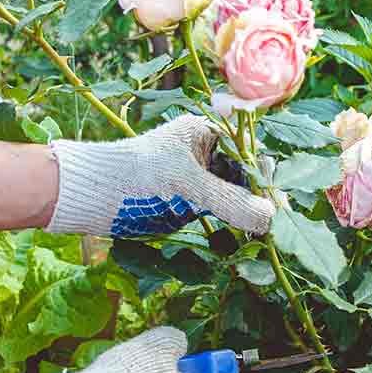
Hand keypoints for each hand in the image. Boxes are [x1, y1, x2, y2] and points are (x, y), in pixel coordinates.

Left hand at [46, 116, 273, 238]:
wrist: (91, 195)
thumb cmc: (136, 176)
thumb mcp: (188, 186)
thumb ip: (231, 201)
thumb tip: (271, 217)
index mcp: (207, 133)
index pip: (250, 153)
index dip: (266, 177)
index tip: (279, 205)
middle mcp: (206, 154)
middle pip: (247, 175)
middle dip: (261, 197)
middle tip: (276, 225)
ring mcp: (198, 180)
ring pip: (236, 197)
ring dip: (250, 214)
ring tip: (265, 235)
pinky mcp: (190, 204)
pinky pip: (222, 213)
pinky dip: (234, 225)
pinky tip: (246, 239)